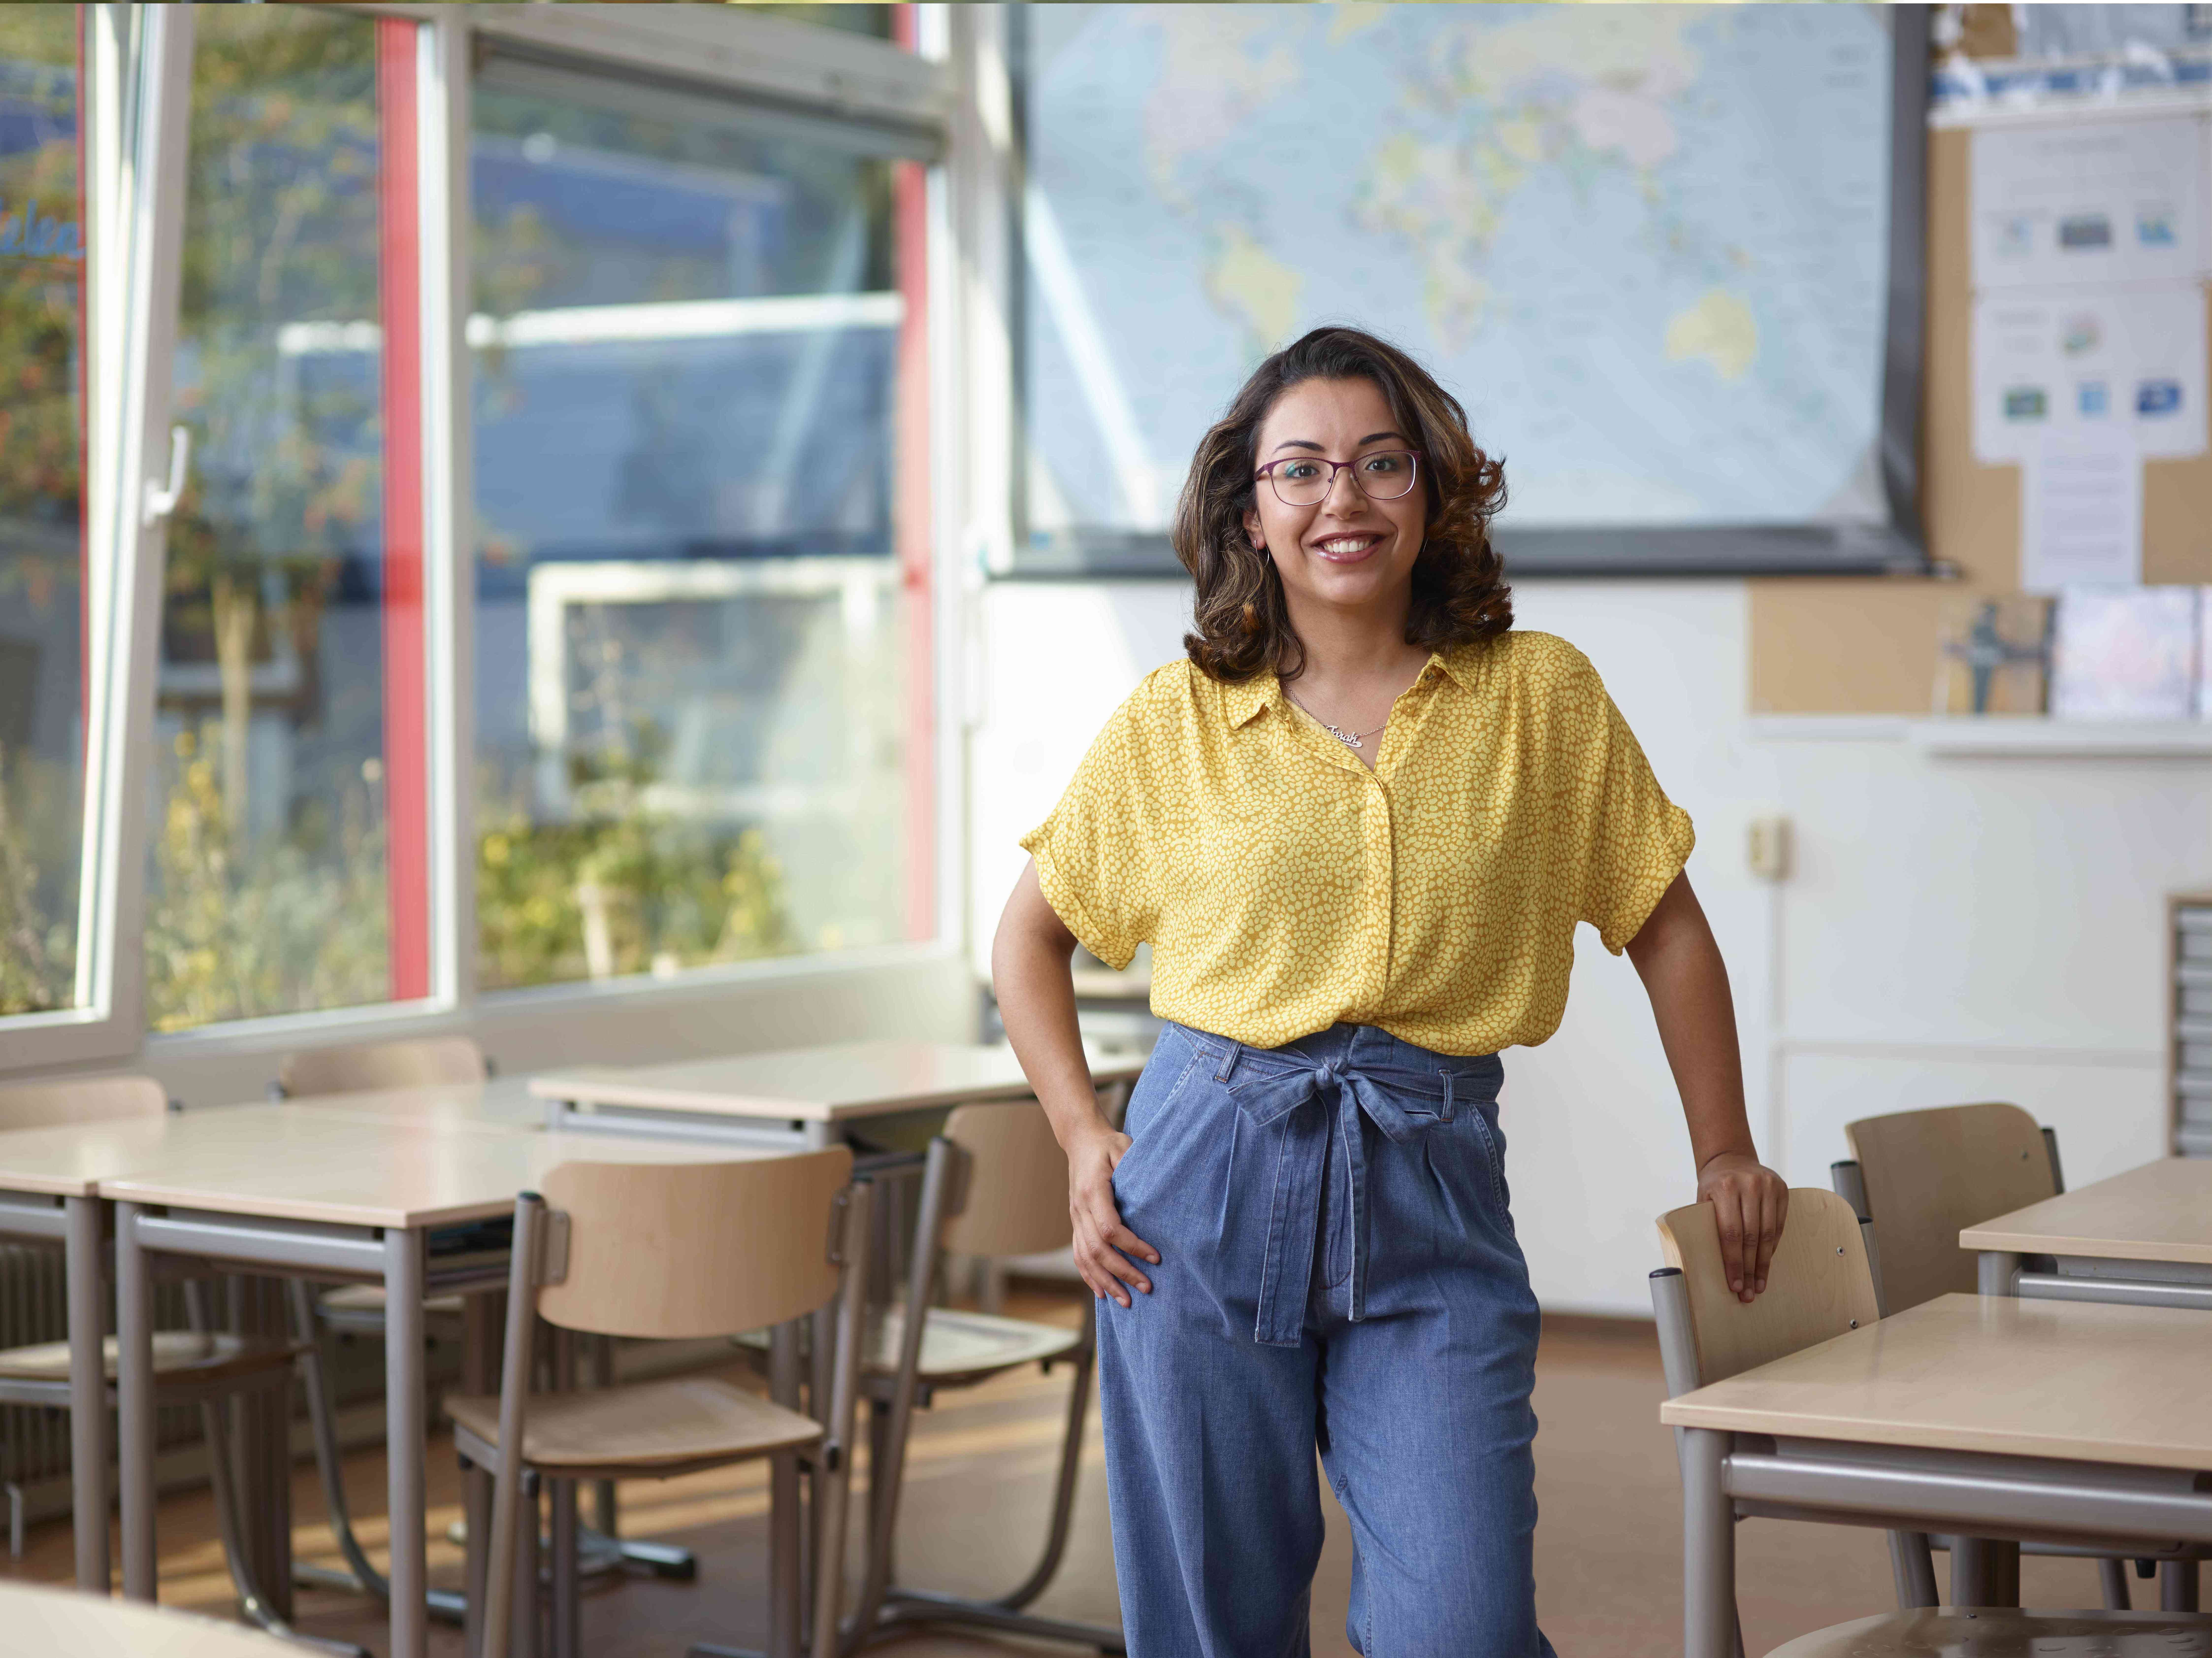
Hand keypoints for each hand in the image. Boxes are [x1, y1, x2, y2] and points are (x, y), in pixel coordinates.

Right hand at [1066, 1124, 1159, 1307]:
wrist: (1081, 1141)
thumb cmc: (1107, 1144)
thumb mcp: (1123, 1147)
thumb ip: (1133, 1165)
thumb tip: (1155, 1188)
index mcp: (1092, 1191)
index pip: (1110, 1228)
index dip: (1132, 1246)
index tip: (1156, 1257)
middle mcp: (1080, 1209)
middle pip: (1098, 1249)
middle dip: (1122, 1272)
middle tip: (1148, 1288)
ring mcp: (1075, 1218)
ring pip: (1086, 1258)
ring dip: (1106, 1281)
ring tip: (1127, 1302)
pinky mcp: (1076, 1223)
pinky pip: (1078, 1254)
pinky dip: (1089, 1276)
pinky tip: (1101, 1293)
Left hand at [1697, 1152, 1786, 1302]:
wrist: (1731, 1157)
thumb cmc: (1714, 1185)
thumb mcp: (1703, 1199)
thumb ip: (1708, 1225)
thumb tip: (1706, 1266)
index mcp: (1724, 1188)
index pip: (1730, 1233)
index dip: (1733, 1262)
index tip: (1734, 1285)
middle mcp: (1748, 1185)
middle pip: (1751, 1237)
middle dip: (1749, 1269)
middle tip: (1747, 1293)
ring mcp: (1768, 1186)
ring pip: (1769, 1234)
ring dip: (1763, 1264)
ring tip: (1759, 1285)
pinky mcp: (1782, 1189)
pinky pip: (1779, 1225)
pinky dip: (1773, 1247)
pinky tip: (1766, 1263)